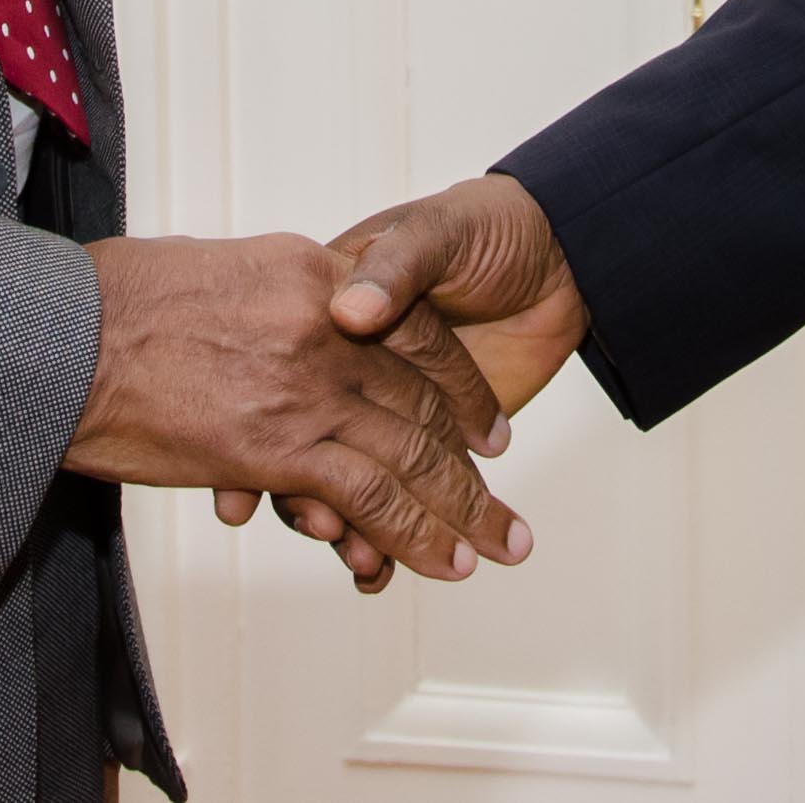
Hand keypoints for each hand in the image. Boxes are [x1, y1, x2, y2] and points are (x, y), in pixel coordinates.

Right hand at [66, 233, 529, 584]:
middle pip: (423, 398)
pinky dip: (412, 530)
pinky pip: (369, 491)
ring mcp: (305, 381)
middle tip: (505, 509)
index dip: (458, 384)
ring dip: (460, 510)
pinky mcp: (276, 442)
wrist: (56, 331)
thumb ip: (261, 295)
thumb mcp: (204, 267)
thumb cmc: (106, 301)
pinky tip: (440, 559)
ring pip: (412, 451)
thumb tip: (278, 319)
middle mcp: (324, 319)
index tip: (484, 426)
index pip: (413, 329)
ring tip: (498, 546)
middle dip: (473, 462)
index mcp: (307, 268)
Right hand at [214, 176, 589, 590]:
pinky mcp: (420, 444)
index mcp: (334, 312)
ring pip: (348, 483)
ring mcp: (378, 410)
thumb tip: (352, 314)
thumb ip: (397, 267)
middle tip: (318, 530)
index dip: (273, 426)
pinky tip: (376, 573)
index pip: (291, 379)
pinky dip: (386, 541)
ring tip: (359, 562)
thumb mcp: (437, 232)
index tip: (246, 481)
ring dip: (350, 531)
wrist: (557, 256)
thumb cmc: (487, 230)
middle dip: (310, 496)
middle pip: (314, 442)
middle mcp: (346, 369)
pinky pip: (388, 501)